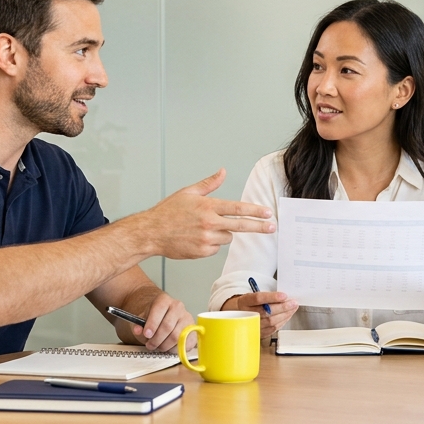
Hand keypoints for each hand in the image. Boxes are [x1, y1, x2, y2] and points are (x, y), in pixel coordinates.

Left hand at [130, 292, 192, 352]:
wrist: (164, 315)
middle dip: (156, 339)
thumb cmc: (153, 317)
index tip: (146, 335)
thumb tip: (138, 330)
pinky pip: (184, 343)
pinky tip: (168, 347)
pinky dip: (174, 349)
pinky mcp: (193, 329)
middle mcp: (178, 307)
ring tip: (157, 346)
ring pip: (176, 337)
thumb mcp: (142, 318)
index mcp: (164, 300)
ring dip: (164, 346)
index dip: (152, 324)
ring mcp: (187, 318)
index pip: (159, 310)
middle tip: (149, 345)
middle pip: (167, 326)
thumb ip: (138, 325)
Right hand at [137, 170, 274, 258]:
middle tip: (272, 227)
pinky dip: (211, 244)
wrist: (151, 233)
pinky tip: (197, 238)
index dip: (255, 211)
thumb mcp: (188, 193)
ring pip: (227, 237)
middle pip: (241, 226)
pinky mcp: (201, 252)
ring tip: (204, 229)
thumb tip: (222, 172)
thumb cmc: (167, 212)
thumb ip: (209, 184)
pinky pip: (216, 248)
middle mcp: (209, 223)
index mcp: (207, 207)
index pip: (237, 209)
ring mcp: (206, 239)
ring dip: (222, 234)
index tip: (267, 213)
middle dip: (259, 226)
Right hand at [222, 292, 298, 341]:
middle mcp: (247, 314)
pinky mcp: (258, 333)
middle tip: (293, 303)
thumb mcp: (252, 296)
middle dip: (283, 307)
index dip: (272, 297)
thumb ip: (266, 297)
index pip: (258, 299)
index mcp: (244, 302)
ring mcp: (252, 325)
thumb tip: (285, 297)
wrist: (237, 315)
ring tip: (293, 309)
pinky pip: (273, 329)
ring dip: (285, 315)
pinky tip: (287, 316)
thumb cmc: (248, 304)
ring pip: (271, 322)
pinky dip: (282, 322)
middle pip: (267, 311)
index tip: (284, 295)